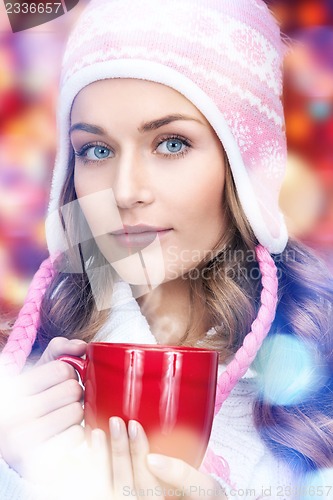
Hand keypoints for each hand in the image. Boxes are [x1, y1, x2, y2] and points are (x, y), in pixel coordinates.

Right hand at [0, 337, 86, 480]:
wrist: (12, 442)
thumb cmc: (32, 399)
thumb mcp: (37, 371)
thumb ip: (59, 349)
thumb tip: (82, 346)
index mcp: (13, 390)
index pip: (61, 369)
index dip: (69, 372)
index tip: (62, 380)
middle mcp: (13, 415)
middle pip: (72, 390)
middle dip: (76, 392)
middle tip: (66, 399)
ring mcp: (23, 441)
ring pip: (77, 412)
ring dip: (77, 413)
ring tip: (64, 415)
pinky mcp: (38, 461)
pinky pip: (77, 435)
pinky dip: (76, 432)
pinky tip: (64, 432)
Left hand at [86, 418, 226, 499]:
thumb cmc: (203, 498)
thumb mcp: (204, 488)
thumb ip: (181, 474)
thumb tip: (154, 459)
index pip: (145, 483)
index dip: (137, 453)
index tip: (134, 426)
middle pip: (124, 486)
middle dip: (119, 452)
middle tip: (117, 421)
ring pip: (108, 490)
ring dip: (100, 461)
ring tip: (98, 433)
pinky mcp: (121, 497)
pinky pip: (104, 489)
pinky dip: (92, 471)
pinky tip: (86, 451)